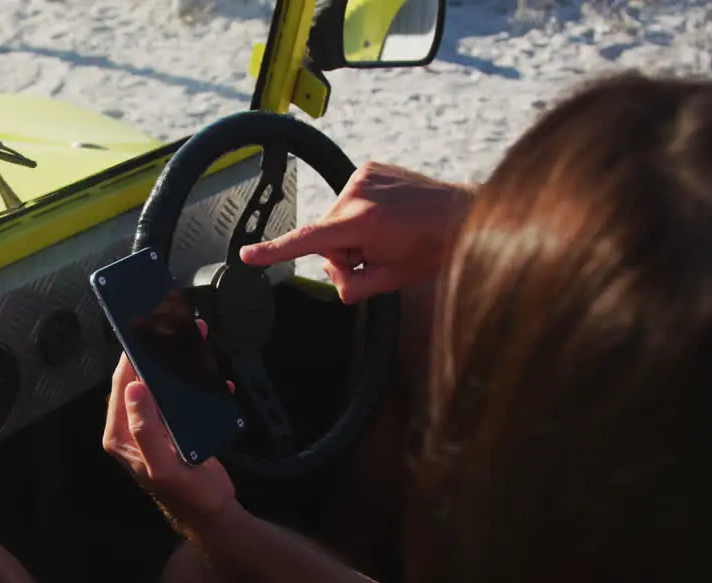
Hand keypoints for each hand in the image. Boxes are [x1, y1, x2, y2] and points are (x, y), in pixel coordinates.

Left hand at [101, 323, 236, 534]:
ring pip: (164, 384)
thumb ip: (145, 430)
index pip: (122, 383)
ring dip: (181, 364)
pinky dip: (198, 384)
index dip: (133, 355)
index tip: (146, 329)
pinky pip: (182, 397)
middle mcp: (134, 426)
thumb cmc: (185, 495)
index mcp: (121, 434)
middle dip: (160, 353)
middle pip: (143, 378)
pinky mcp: (175, 427)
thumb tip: (133, 389)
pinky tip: (215, 377)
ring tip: (198, 341)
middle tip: (177, 328)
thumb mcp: (162, 467)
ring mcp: (155, 425)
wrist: (212, 514)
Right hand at [238, 161, 474, 303]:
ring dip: (353, 232)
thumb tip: (336, 277)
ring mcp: (362, 177)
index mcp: (362, 224)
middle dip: (343, 252)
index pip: (307, 241)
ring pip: (336, 219)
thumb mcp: (391, 279)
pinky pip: (349, 200)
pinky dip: (361, 213)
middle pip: (324, 236)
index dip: (274, 252)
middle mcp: (357, 194)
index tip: (247, 256)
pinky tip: (388, 217)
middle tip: (378, 256)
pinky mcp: (369, 168)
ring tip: (390, 234)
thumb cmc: (432, 248)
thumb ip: (352, 285)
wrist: (464, 213)